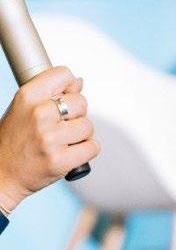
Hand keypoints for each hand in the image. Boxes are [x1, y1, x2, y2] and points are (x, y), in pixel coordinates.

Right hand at [0, 66, 99, 211]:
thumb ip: (51, 92)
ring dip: (81, 135)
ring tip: (63, 141)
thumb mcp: (24, 107)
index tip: (62, 99)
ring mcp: (49, 138)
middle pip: (82, 101)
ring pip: (88, 126)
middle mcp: (38, 114)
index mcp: (28, 96)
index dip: (68, 88)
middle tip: (60, 126)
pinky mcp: (59, 161)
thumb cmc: (14, 140)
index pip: (64, 74)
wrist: (1, 175)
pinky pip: (92, 147)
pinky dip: (86, 151)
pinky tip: (71, 152)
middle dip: (76, 115)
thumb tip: (78, 82)